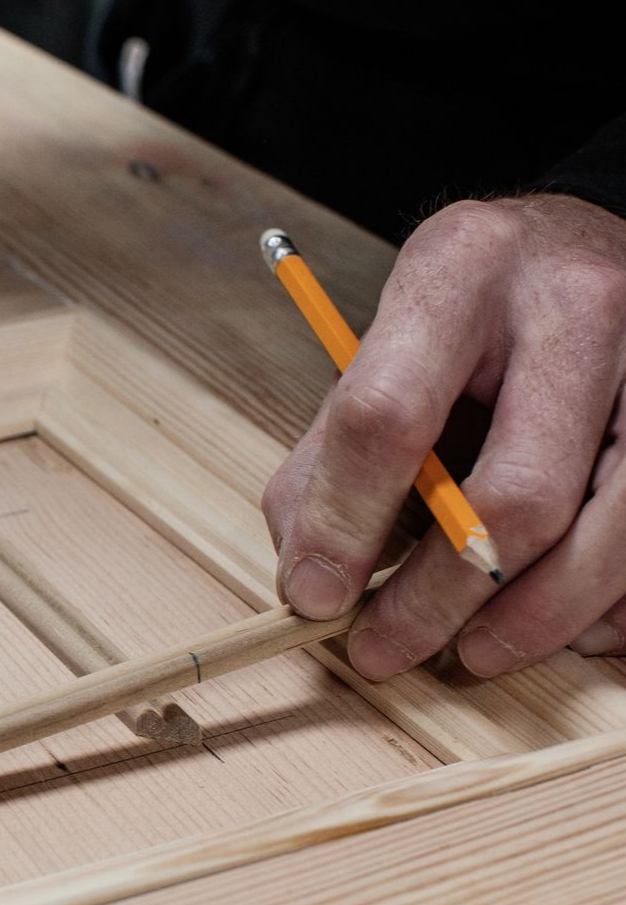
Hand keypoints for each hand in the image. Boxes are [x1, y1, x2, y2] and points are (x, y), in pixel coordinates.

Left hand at [262, 193, 625, 677]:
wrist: (576, 250)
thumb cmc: (466, 318)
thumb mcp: (380, 352)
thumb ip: (328, 461)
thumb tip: (309, 584)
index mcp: (460, 272)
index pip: (388, 414)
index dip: (344, 523)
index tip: (316, 598)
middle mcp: (576, 306)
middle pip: (519, 492)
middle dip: (444, 597)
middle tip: (389, 650)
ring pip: (614, 531)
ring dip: (535, 620)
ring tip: (473, 654)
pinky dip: (612, 605)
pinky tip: (560, 625)